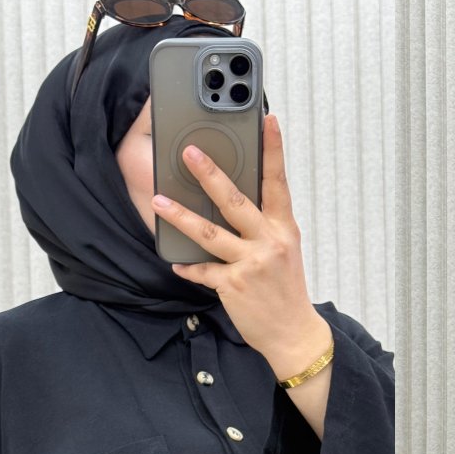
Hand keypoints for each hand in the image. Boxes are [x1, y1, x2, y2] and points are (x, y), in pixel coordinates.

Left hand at [151, 115, 331, 381]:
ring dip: (182, 216)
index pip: (279, 183)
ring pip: (210, 234)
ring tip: (160, 201)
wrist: (293, 334)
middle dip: (211, 175)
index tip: (268, 119)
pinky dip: (189, 266)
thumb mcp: (285, 252)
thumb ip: (266, 226)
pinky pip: (203, 271)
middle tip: (189, 151)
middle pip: (236, 202)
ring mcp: (251, 264)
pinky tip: (176, 262)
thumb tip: (235, 200)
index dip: (273, 150)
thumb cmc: (286, 290)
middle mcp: (269, 242)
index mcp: (284, 229)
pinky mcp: (234, 286)